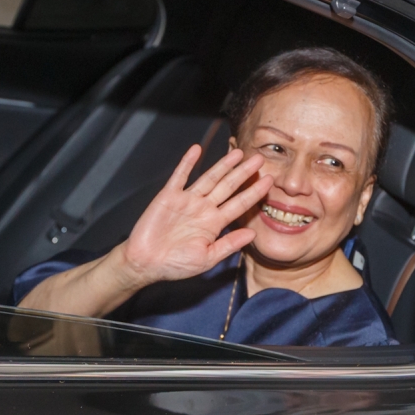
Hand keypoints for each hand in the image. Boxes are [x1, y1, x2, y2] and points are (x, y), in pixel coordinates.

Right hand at [120, 145, 273, 285]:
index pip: (239, 205)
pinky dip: (187, 163)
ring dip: (223, 165)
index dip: (254, 193)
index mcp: (214, 224)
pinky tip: (197, 149)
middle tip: (260, 159)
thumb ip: (229, 245)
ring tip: (237, 152)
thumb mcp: (207, 258)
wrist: (145, 263)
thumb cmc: (175, 265)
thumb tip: (253, 234)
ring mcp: (186, 200)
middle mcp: (203, 209)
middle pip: (228, 187)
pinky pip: (180, 176)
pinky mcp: (168, 196)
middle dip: (244, 173)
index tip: (270, 182)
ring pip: (209, 178)